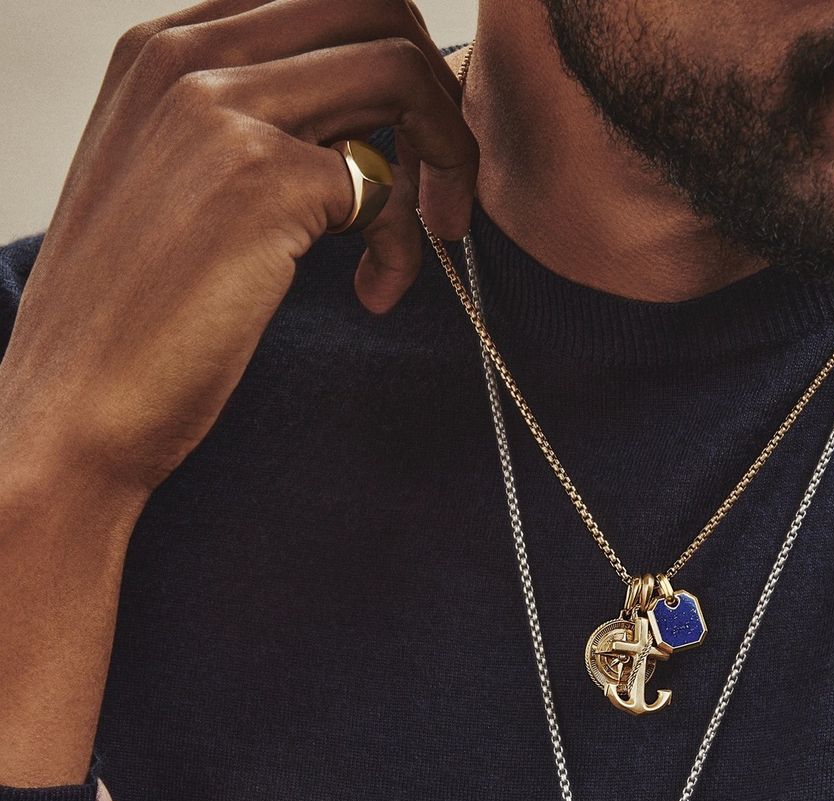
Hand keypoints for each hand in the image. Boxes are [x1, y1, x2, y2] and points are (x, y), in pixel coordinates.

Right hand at [0, 0, 477, 499]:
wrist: (73, 409)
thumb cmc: (132, 322)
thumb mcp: (174, 191)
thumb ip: (247, 132)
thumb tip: (355, 129)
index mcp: (160, 50)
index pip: (317, 2)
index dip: (388, 68)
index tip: (404, 149)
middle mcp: (183, 56)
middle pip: (372, 7)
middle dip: (435, 95)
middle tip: (439, 190)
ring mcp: (219, 110)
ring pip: (398, 69)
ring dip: (442, 156)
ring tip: (423, 240)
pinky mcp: (259, 180)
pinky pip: (385, 178)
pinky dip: (404, 241)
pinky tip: (376, 293)